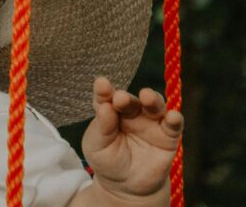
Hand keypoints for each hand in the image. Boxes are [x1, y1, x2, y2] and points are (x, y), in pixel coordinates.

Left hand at [81, 77, 182, 200]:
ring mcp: (150, 123)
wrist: (127, 187)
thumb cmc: (108, 162)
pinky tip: (173, 116)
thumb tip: (105, 107)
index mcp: (109, 112)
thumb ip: (102, 127)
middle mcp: (130, 113)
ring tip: (147, 96)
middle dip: (126, 98)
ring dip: (152, 99)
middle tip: (121, 98)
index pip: (105, 98)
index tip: (102, 84)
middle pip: (130, 100)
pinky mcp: (168, 137)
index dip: (104, 91)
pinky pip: (173, 125)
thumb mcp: (97, 147)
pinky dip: (175, 118)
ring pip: (154, 106)